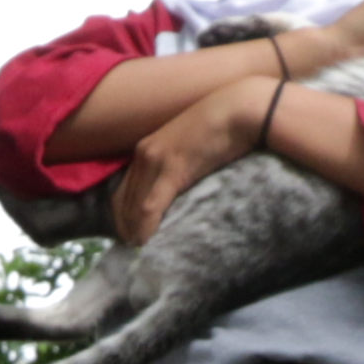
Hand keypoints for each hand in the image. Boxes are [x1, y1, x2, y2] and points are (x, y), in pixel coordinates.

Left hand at [113, 79, 276, 243]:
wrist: (241, 110)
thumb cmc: (224, 131)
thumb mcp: (192, 152)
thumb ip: (179, 171)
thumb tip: (179, 196)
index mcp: (147, 149)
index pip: (123, 191)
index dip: (123, 218)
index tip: (130, 238)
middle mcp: (144, 154)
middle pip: (123, 201)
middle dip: (125, 229)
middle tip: (132, 252)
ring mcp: (155, 159)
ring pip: (133, 206)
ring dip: (133, 232)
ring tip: (139, 252)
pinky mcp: (172, 168)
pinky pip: (150, 205)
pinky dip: (146, 227)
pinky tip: (146, 242)